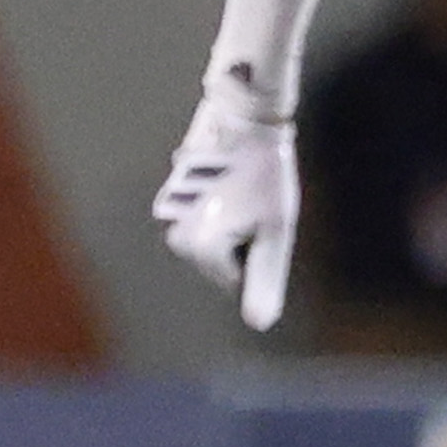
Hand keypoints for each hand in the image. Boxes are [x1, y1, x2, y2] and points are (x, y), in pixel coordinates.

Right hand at [153, 63, 298, 330]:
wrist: (243, 122)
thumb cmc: (267, 177)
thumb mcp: (276, 232)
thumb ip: (266, 279)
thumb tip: (260, 324)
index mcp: (198, 246)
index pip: (237, 279)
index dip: (259, 251)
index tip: (260, 218)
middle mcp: (174, 234)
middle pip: (220, 264)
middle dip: (243, 242)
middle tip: (253, 204)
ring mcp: (169, 215)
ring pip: (212, 244)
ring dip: (233, 227)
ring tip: (242, 193)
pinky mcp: (171, 199)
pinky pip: (204, 223)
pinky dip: (221, 211)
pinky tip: (228, 185)